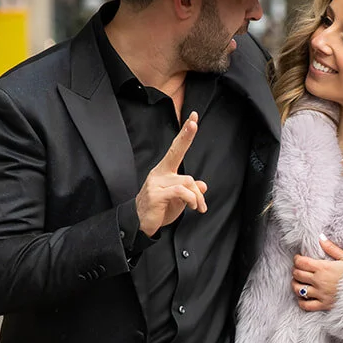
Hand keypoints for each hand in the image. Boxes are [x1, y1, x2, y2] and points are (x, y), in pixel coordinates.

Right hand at [135, 113, 207, 235]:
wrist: (140, 225)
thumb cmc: (159, 210)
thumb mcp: (179, 200)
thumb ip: (190, 191)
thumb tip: (202, 186)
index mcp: (164, 171)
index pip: (176, 149)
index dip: (184, 134)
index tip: (193, 118)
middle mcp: (159, 173)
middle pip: (176, 152)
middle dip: (186, 135)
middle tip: (194, 123)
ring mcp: (156, 183)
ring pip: (187, 181)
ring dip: (198, 196)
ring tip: (199, 207)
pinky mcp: (156, 194)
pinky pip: (181, 192)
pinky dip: (192, 199)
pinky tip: (193, 207)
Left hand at [292, 238, 342, 311]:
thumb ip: (331, 248)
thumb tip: (320, 237)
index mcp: (323, 268)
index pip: (301, 262)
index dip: (297, 259)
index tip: (299, 258)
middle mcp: (319, 281)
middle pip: (297, 275)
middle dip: (295, 270)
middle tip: (299, 269)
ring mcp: (320, 294)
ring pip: (298, 289)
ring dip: (295, 284)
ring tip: (298, 282)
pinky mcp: (323, 305)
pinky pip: (306, 305)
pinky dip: (301, 301)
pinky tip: (303, 297)